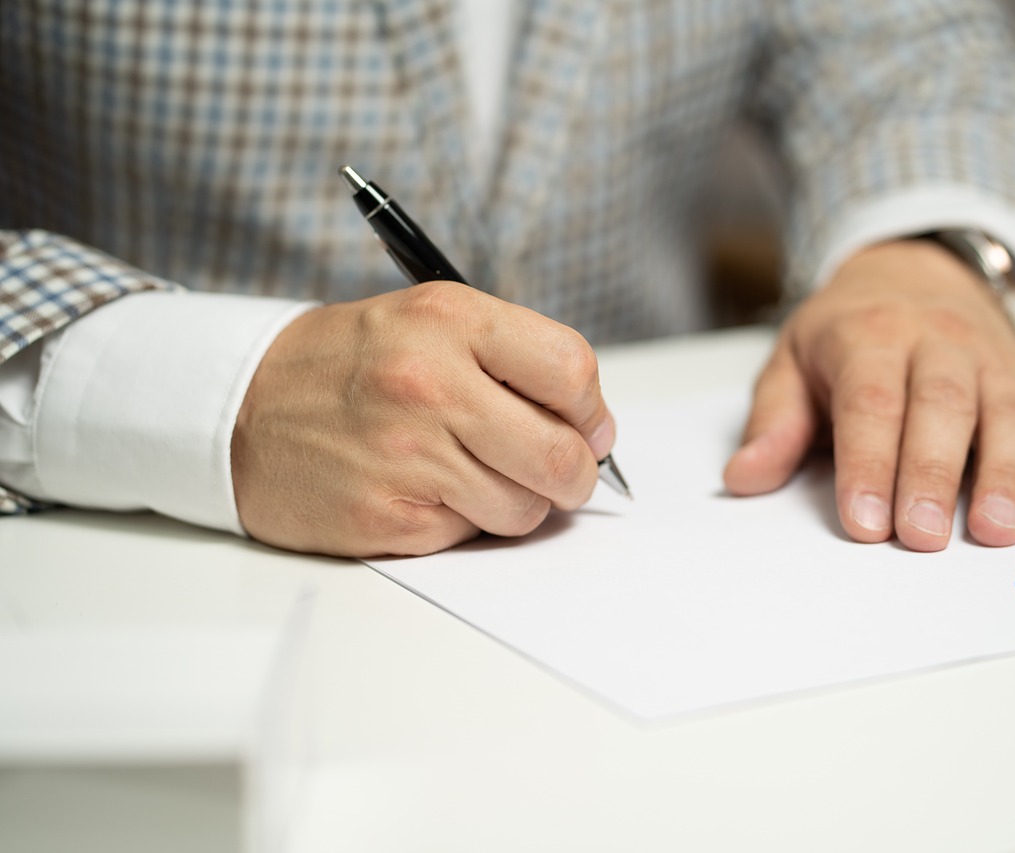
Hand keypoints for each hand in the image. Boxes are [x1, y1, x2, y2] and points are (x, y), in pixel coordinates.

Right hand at [231, 281, 615, 556]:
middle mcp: (430, 384)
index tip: (587, 427)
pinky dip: (461, 522)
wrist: (238, 409)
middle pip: (562, 456)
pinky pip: (470, 535)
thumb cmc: (347, 366)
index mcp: (450, 322)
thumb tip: (591, 428)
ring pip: (525, 508)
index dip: (592, 411)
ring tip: (471, 474)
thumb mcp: (427, 323)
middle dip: (574, 475)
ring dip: (515, 501)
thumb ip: (511, 360)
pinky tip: (423, 491)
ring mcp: (407, 455)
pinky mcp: (387, 518)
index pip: (571, 370)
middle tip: (558, 471)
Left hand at [723, 239, 1014, 549]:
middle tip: (923, 538)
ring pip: (1006, 413)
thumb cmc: (848, 332)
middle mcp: (937, 341)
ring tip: (996, 532)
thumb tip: (744, 477)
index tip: (863, 523)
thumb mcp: (792, 361)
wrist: (916, 271)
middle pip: (941, 407)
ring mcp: (991, 359)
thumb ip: (774, 423)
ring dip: (1006, 475)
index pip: (869, 402)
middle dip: (933, 475)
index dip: (867, 464)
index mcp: (869, 336)